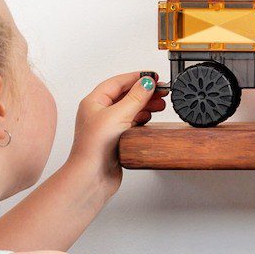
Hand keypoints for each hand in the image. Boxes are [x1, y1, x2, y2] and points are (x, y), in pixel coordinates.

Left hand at [70, 72, 164, 188]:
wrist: (92, 176)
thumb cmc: (94, 148)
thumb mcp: (118, 115)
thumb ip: (135, 97)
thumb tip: (147, 82)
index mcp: (93, 102)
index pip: (118, 82)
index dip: (136, 77)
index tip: (153, 77)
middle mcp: (99, 113)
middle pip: (125, 95)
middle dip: (144, 92)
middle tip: (161, 91)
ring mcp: (108, 127)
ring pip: (130, 109)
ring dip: (145, 105)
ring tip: (160, 104)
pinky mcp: (116, 140)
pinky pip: (132, 123)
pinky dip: (142, 119)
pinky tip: (149, 119)